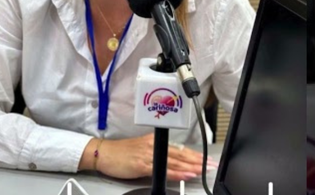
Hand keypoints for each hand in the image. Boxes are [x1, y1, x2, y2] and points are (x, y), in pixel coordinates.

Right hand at [79, 134, 217, 180]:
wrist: (103, 153)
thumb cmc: (120, 153)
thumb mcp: (141, 150)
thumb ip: (156, 154)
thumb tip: (171, 162)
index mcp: (154, 141)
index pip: (178, 148)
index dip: (193, 154)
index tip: (205, 159)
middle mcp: (153, 145)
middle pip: (180, 154)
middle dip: (196, 160)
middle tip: (210, 165)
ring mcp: (148, 154)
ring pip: (174, 161)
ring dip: (190, 166)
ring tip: (202, 170)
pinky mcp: (142, 164)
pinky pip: (162, 169)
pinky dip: (175, 172)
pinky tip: (184, 174)